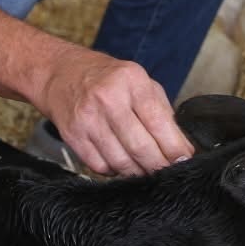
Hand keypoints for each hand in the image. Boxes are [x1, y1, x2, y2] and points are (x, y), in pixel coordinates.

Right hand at [35, 46, 193, 175]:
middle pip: (140, 147)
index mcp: (132, 81)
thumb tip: (180, 147)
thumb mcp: (139, 81)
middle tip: (168, 172)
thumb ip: (161, 111)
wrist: (60, 73)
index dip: (175, 148)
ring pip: (121, 162)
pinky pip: (100, 166)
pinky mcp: (73, 136)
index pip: (159, 122)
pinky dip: (115, 171)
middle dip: (159, 166)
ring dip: (138, 172)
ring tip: (146, 169)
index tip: (184, 160)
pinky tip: (121, 162)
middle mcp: (109, 99)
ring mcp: (88, 119)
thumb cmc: (107, 78)